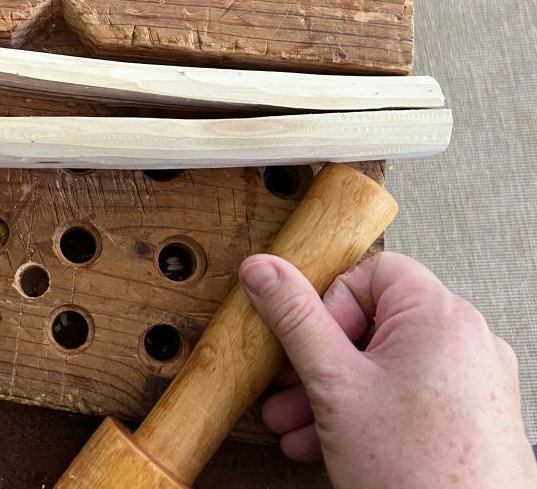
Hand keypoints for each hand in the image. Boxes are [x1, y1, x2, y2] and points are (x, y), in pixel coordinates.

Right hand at [239, 251, 535, 487]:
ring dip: (333, 390)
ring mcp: (474, 382)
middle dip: (319, 358)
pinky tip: (327, 442)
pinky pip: (410, 395)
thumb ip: (294, 319)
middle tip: (287, 385)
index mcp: (440, 317)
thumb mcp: (333, 384)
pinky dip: (368, 410)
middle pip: (374, 323)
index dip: (329, 304)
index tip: (305, 340)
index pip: (372, 272)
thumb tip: (263, 269)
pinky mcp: (473, 418)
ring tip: (296, 425)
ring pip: (387, 365)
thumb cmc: (415, 473)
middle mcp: (467, 341)